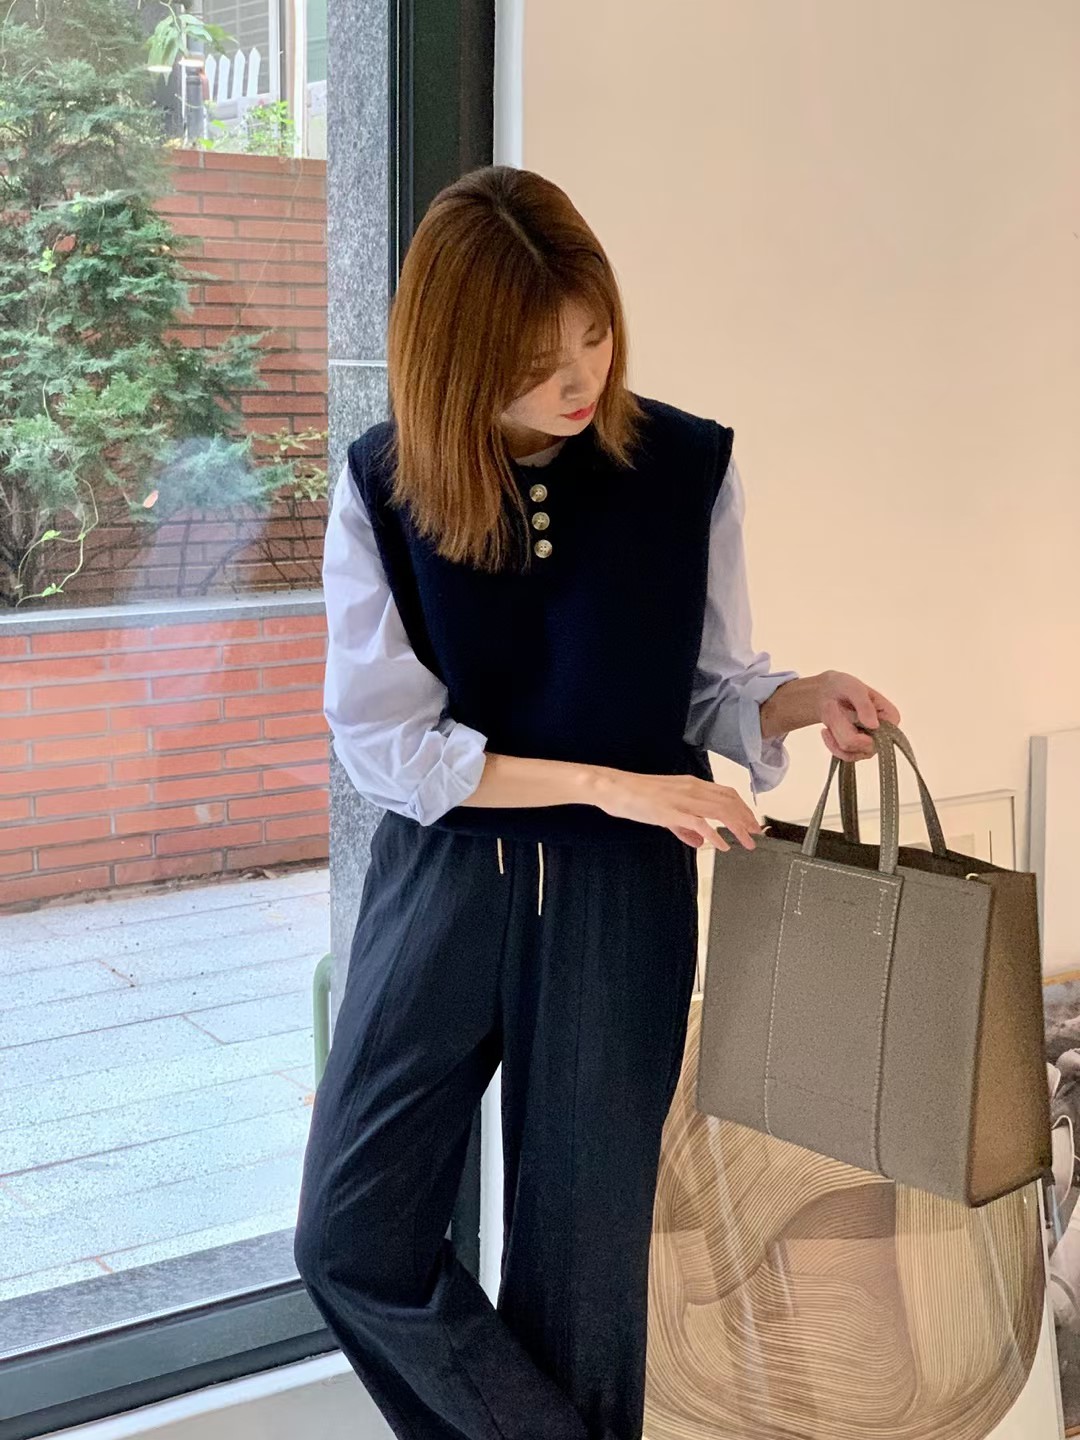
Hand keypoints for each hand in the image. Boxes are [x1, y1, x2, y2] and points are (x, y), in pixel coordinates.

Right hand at [592, 769, 764, 851]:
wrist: (615, 788)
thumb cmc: (636, 796)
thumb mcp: (665, 812)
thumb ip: (684, 826)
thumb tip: (700, 840)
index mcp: (692, 784)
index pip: (726, 794)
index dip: (743, 808)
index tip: (752, 822)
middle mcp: (692, 788)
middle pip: (730, 801)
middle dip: (747, 819)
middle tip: (756, 835)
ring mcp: (683, 798)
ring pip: (721, 810)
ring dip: (737, 827)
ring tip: (746, 842)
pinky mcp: (672, 810)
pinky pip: (700, 822)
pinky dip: (715, 834)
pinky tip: (721, 845)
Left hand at [817, 670, 900, 761]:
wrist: (828, 694)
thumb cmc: (845, 687)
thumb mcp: (854, 688)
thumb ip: (865, 705)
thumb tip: (874, 725)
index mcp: (891, 717)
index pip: (881, 733)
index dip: (860, 724)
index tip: (848, 708)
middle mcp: (884, 735)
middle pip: (860, 743)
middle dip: (842, 726)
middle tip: (835, 706)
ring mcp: (870, 746)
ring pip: (848, 750)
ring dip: (835, 731)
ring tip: (832, 714)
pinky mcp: (856, 753)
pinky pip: (842, 756)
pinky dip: (830, 743)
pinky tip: (826, 730)